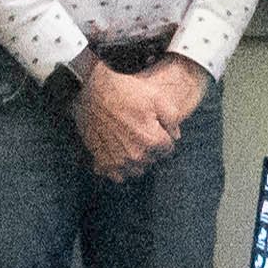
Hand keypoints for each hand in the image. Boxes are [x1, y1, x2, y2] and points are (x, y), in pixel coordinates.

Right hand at [74, 58, 199, 181]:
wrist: (91, 91)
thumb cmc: (124, 91)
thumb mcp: (156, 96)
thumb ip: (172, 118)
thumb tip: (176, 135)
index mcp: (152, 141)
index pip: (167, 149)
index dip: (162, 136)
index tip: (153, 126)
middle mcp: (136, 156)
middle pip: (152, 160)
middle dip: (150, 149)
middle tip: (139, 130)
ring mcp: (117, 161)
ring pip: (136, 170)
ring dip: (136, 160)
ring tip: (128, 142)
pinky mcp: (102, 162)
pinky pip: (117, 175)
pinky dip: (119, 168)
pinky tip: (117, 153)